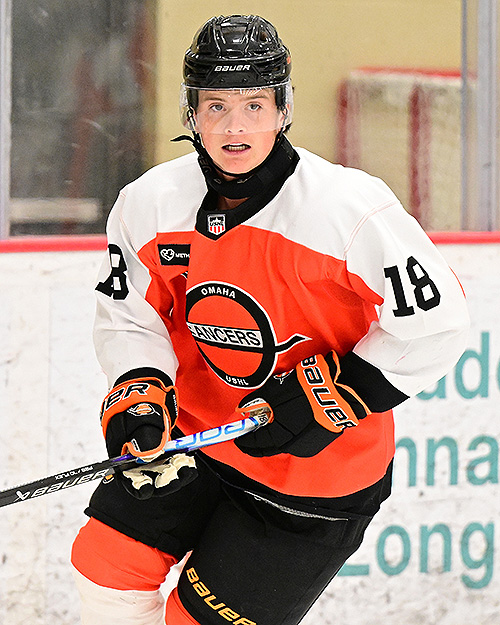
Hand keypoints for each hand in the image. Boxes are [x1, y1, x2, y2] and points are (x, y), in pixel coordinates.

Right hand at [100, 372, 196, 498]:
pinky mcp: (153, 426)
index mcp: (117, 439)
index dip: (142, 483)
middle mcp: (126, 440)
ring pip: (154, 460)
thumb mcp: (143, 407)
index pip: (126, 473)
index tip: (158, 487)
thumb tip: (146, 455)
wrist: (146, 359)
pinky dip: (172, 454)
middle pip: (142, 469)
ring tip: (187, 466)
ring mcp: (140, 433)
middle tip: (183, 472)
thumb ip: (145, 431)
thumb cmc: (140, 382)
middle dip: (162, 475)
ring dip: (169, 466)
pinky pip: (161, 448)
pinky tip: (185, 455)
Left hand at [236, 353, 369, 457]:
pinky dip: (287, 436)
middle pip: (268, 448)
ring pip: (283, 446)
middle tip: (249, 436)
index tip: (237, 437)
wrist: (342, 391)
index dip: (244, 440)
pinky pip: (296, 442)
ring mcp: (306, 446)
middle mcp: (291, 446)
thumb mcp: (276, 389)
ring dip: (273, 439)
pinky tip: (286, 426)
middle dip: (257, 443)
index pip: (254, 443)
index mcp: (279, 436)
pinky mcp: (318, 442)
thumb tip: (242, 408)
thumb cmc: (306, 389)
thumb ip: (257, 401)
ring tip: (267, 428)